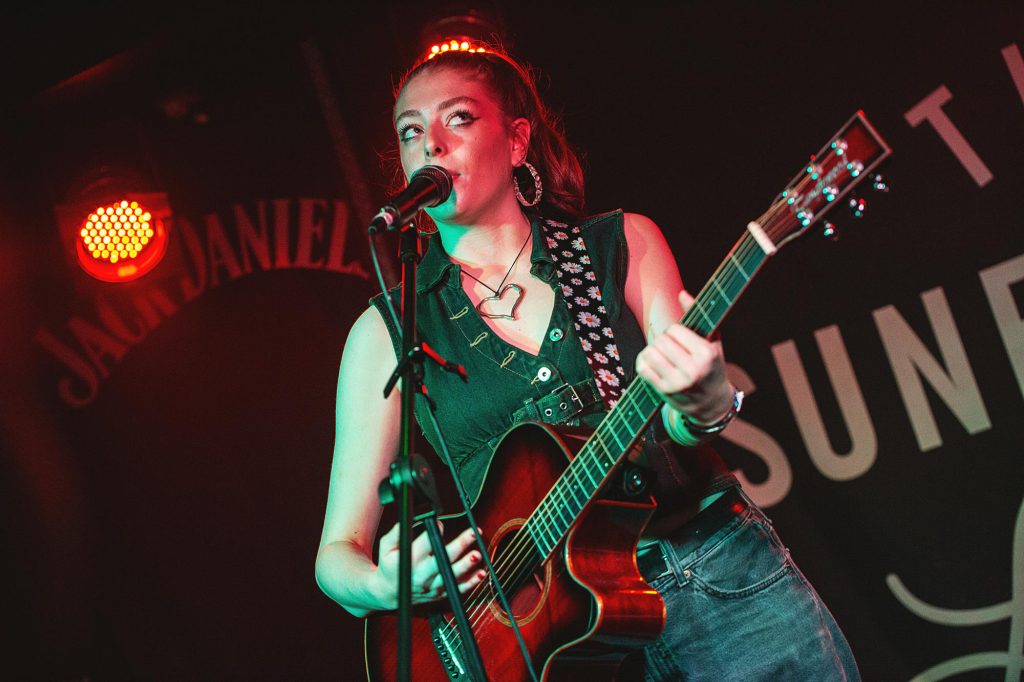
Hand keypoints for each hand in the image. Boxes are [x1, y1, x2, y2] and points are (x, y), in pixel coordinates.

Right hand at [374, 521, 486, 607]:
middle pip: (442, 560)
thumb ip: (398, 532)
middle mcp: (422, 575)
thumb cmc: (389, 565)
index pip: (423, 545)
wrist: (389, 593)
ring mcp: (432, 586)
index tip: (440, 524)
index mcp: (409, 561)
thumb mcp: (386, 546)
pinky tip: (481, 573)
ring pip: (452, 576)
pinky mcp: (440, 594)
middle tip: (471, 534)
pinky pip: (458, 590)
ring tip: (477, 554)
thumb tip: (411, 516)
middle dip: (458, 547)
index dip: (433, 533)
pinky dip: (471, 583)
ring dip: (466, 566)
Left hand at [635, 290, 733, 423]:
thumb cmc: (712, 367)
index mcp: (707, 355)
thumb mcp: (713, 342)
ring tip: (662, 354)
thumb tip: (682, 293)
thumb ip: (698, 316)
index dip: (675, 331)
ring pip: (650, 353)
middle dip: (663, 340)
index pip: (675, 330)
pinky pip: (642, 368)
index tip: (682, 338)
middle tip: (671, 347)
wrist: (712, 403)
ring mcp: (677, 383)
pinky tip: (653, 362)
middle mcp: (693, 370)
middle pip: (661, 340)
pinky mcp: (664, 392)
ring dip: (652, 350)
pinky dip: (644, 361)